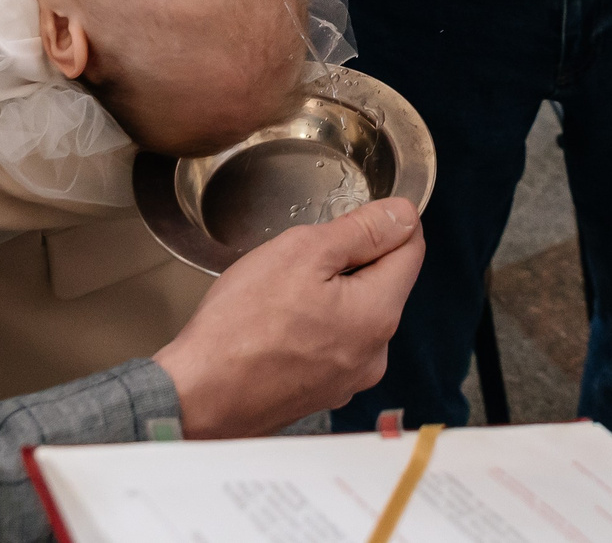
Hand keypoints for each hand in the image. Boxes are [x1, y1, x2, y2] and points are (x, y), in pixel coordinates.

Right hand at [152, 198, 422, 436]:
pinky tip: (276, 325)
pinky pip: (332, 343)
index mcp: (379, 315)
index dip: (388, 222)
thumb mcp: (302, 253)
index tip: (355, 215)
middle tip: (300, 257)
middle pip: (383, 283)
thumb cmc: (243, 325)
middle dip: (351, 260)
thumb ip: (362, 230)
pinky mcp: (321, 392)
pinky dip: (313, 326)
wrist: (199, 397)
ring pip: (355, 313)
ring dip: (330, 294)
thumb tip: (404, 215)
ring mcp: (348, 379)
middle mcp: (375, 354)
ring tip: (281, 294)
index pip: (412, 250)